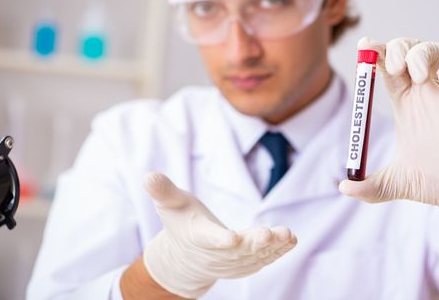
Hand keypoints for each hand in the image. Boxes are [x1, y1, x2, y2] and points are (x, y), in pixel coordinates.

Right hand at [143, 173, 296, 298]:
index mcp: (198, 237)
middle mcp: (216, 254)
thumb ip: (163, 191)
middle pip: (237, 251)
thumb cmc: (180, 223)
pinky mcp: (245, 264)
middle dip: (254, 243)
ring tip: (287, 235)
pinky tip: (290, 239)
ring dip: (272, 248)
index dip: (220, 240)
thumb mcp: (170, 204)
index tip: (233, 237)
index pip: (208, 239)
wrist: (185, 257)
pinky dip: (277, 252)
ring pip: (254, 257)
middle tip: (269, 234)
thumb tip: (148, 175)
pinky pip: (262, 260)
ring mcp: (232, 262)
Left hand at [340, 37, 438, 244]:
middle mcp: (423, 92)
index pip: (384, 68)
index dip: (373, 54)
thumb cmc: (438, 184)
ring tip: (417, 77)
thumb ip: (370, 187)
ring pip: (432, 50)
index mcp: (403, 104)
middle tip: (391, 65)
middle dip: (395, 48)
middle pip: (405, 51)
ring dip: (420, 55)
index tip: (363, 45)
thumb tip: (342, 187)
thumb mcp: (396, 183)